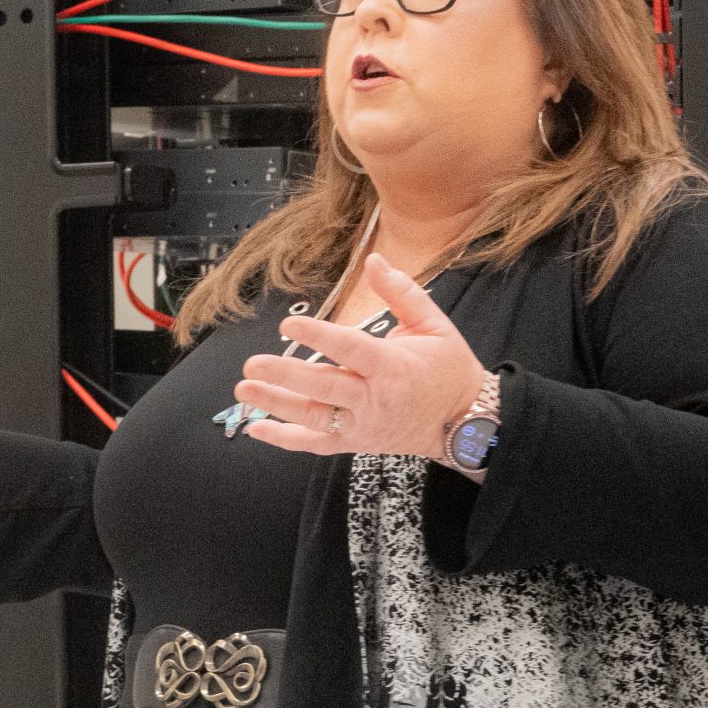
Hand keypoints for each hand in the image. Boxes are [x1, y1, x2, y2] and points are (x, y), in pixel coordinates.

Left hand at [233, 252, 489, 459]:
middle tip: (252, 364)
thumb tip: (374, 262)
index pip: (350, 350)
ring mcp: (362, 425)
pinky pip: (315, 444)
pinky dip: (284, 439)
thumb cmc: (448, 371)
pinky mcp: (355, 442)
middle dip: (284, 376)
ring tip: (244, 390)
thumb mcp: (434, 324)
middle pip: (323, 388)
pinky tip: (255, 428)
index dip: (318, 336)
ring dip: (275, 405)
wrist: (464, 423)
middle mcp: (374, 399)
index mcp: (392, 367)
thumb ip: (401, 292)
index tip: (290, 324)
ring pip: (313, 417)